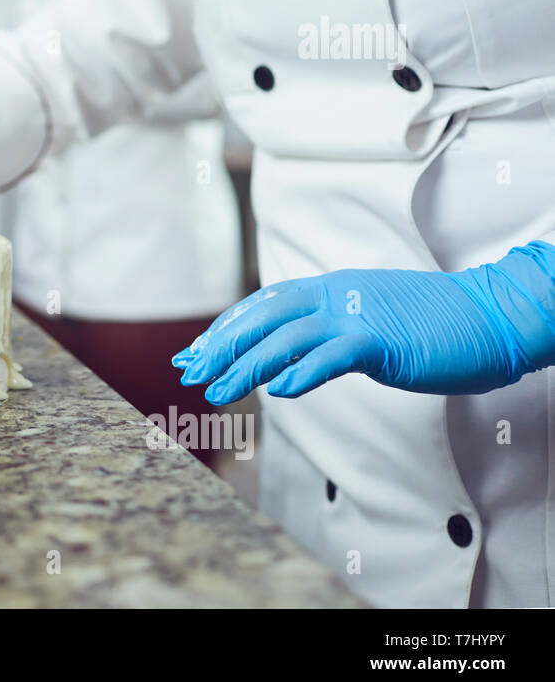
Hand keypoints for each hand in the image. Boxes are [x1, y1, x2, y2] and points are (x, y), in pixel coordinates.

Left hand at [173, 241, 554, 404]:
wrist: (492, 314)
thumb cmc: (431, 323)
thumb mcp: (366, 320)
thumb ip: (327, 332)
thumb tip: (288, 356)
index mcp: (329, 289)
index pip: (262, 305)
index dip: (225, 329)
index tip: (194, 354)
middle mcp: (336, 295)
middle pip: (263, 317)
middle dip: (222, 346)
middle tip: (190, 373)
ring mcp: (359, 315)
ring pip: (288, 337)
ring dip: (248, 366)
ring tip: (218, 392)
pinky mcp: (385, 340)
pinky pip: (336, 354)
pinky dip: (305, 370)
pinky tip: (279, 390)